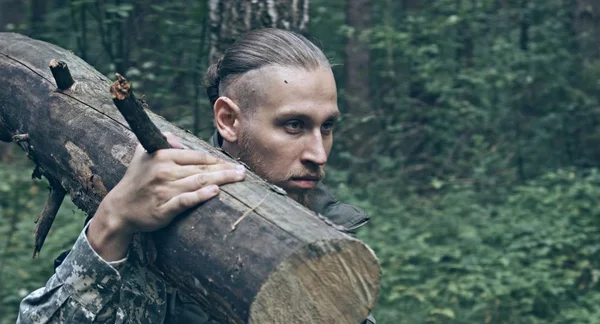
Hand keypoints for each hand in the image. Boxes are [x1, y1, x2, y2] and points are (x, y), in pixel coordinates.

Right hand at [88, 133, 244, 260]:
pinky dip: (200, 195)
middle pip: (202, 169)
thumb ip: (162, 142)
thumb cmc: (136, 180)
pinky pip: (185, 200)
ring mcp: (164, 190)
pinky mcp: (163, 208)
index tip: (232, 164)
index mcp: (162, 155)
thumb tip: (179, 139)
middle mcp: (164, 171)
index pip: (197, 156)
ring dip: (221, 180)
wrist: (119, 209)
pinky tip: (215, 192)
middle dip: (225, 170)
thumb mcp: (142, 155)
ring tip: (238, 178)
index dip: (217, 160)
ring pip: (198, 182)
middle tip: (243, 172)